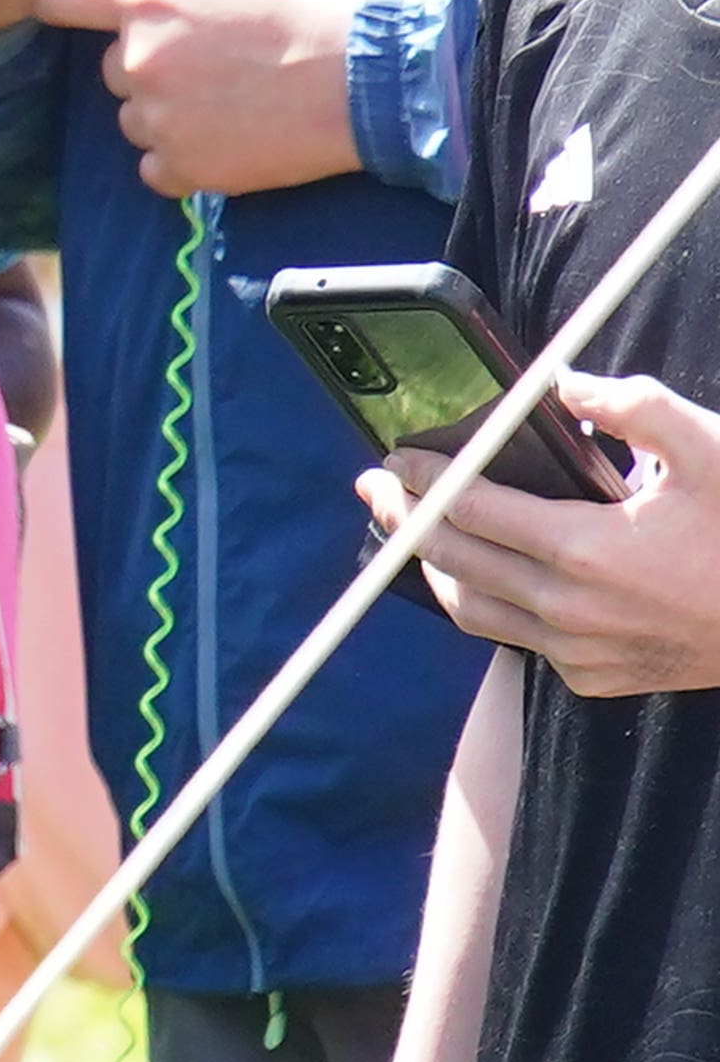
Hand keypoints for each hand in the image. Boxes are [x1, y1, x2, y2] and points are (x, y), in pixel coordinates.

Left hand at [40, 0, 369, 197]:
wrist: (375, 80)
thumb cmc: (314, 9)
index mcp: (148, 2)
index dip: (71, 2)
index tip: (85, 10)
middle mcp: (140, 61)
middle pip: (113, 65)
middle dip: (150, 62)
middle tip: (214, 62)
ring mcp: (160, 119)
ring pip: (134, 116)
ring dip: (168, 111)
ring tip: (232, 101)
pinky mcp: (188, 168)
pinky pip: (155, 166)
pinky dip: (182, 157)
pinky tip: (227, 139)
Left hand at [396, 377, 719, 697]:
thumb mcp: (710, 451)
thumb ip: (634, 406)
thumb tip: (562, 383)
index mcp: (584, 550)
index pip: (470, 508)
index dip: (423, 479)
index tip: (395, 458)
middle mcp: (568, 608)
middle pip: (453, 560)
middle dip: (402, 519)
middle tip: (375, 487)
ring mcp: (578, 652)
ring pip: (472, 610)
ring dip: (435, 567)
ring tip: (411, 531)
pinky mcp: (593, 678)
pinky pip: (518, 640)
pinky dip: (490, 605)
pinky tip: (485, 575)